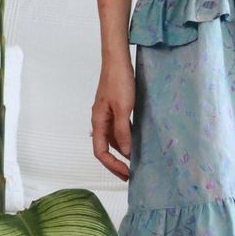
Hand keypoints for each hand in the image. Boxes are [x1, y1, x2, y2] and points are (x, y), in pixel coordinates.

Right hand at [91, 53, 135, 181]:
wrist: (117, 61)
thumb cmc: (119, 82)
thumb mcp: (123, 108)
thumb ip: (123, 131)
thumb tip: (125, 152)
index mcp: (98, 122)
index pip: (100, 152)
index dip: (112, 165)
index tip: (126, 173)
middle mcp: (100, 121)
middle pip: (105, 149)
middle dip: (116, 163)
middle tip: (130, 175)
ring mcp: (107, 115)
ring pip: (112, 140)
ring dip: (122, 152)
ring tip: (135, 162)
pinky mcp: (115, 109)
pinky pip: (118, 130)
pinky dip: (126, 139)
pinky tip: (136, 142)